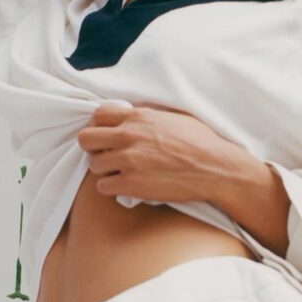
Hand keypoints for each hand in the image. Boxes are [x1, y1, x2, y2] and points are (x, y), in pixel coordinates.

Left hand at [78, 102, 235, 202]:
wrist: (216, 168)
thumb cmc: (202, 142)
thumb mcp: (174, 117)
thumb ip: (148, 115)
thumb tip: (133, 115)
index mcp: (139, 116)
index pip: (98, 114)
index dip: (99, 126)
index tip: (107, 135)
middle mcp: (129, 135)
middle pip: (86, 139)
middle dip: (94, 148)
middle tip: (107, 155)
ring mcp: (128, 160)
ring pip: (93, 165)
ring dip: (104, 170)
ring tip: (121, 173)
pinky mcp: (131, 184)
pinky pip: (103, 186)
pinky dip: (112, 187)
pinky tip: (126, 186)